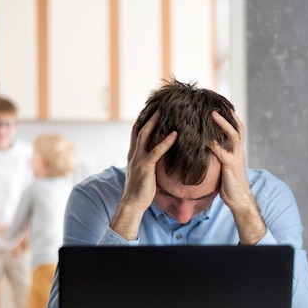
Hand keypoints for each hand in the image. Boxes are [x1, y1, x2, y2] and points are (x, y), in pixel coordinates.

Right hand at [112, 112, 177, 239]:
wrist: (132, 203)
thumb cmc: (140, 191)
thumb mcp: (143, 173)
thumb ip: (148, 164)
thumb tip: (157, 160)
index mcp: (133, 155)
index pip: (136, 133)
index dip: (142, 121)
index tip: (150, 110)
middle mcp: (134, 154)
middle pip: (140, 129)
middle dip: (148, 116)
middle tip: (157, 104)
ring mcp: (139, 159)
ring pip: (145, 135)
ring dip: (154, 122)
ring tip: (164, 111)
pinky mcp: (146, 166)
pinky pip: (156, 151)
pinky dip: (166, 142)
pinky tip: (175, 134)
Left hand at [208, 110, 266, 243]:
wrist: (239, 200)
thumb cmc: (229, 185)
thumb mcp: (224, 167)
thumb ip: (219, 156)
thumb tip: (207, 149)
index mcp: (238, 151)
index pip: (237, 129)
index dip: (230, 117)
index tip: (221, 106)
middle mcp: (239, 151)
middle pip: (237, 127)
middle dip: (228, 115)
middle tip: (216, 104)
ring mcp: (236, 157)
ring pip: (232, 135)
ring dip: (222, 123)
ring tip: (212, 114)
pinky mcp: (230, 165)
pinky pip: (222, 151)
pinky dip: (213, 143)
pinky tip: (204, 138)